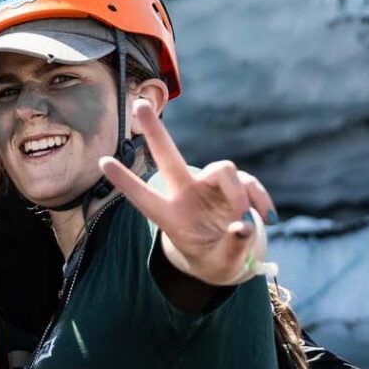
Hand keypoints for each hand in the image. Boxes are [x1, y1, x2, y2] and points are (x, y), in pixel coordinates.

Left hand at [100, 101, 275, 288]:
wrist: (235, 258)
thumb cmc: (217, 261)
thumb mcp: (223, 264)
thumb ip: (233, 247)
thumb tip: (243, 225)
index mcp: (171, 218)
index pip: (144, 198)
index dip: (124, 181)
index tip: (102, 162)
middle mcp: (187, 195)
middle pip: (168, 157)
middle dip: (156, 130)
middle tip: (139, 104)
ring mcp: (211, 187)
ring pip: (223, 169)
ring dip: (239, 193)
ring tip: (247, 219)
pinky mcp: (236, 185)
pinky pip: (248, 182)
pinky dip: (259, 199)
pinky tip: (266, 217)